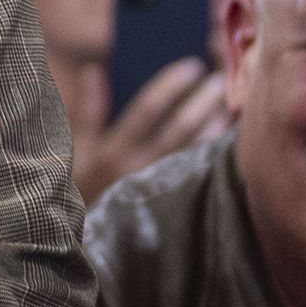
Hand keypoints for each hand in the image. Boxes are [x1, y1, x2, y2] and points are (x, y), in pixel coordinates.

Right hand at [70, 57, 229, 205]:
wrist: (87, 240)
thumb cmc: (82, 186)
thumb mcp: (75, 149)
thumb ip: (87, 110)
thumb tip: (92, 70)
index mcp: (113, 151)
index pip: (146, 110)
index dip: (170, 85)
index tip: (192, 66)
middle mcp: (139, 170)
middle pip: (179, 128)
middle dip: (203, 101)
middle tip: (220, 78)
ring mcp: (159, 188)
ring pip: (196, 151)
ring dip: (216, 124)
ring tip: (231, 102)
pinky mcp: (175, 202)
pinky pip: (202, 172)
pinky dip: (216, 151)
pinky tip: (229, 135)